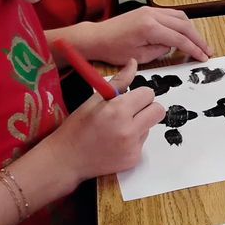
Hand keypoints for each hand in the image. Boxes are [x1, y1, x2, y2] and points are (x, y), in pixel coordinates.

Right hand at [43, 60, 163, 180]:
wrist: (66, 160)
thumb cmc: (76, 128)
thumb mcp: (94, 100)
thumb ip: (119, 81)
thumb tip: (133, 64)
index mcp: (117, 111)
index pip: (148, 94)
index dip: (139, 94)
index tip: (129, 98)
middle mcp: (129, 130)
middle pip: (158, 111)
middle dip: (147, 108)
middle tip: (130, 111)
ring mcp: (132, 147)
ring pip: (150, 127)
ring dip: (139, 124)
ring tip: (116, 129)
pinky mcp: (133, 160)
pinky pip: (142, 143)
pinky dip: (133, 140)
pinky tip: (115, 142)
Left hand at [75, 7, 211, 65]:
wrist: (97, 37)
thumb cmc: (113, 49)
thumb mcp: (140, 57)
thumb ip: (160, 51)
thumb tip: (172, 47)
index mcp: (149, 28)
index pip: (179, 39)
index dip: (193, 49)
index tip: (203, 57)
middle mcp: (152, 15)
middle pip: (183, 25)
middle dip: (197, 39)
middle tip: (207, 50)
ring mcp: (150, 10)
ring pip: (179, 16)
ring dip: (191, 29)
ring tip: (198, 42)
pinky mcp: (147, 10)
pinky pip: (171, 14)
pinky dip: (181, 24)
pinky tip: (184, 33)